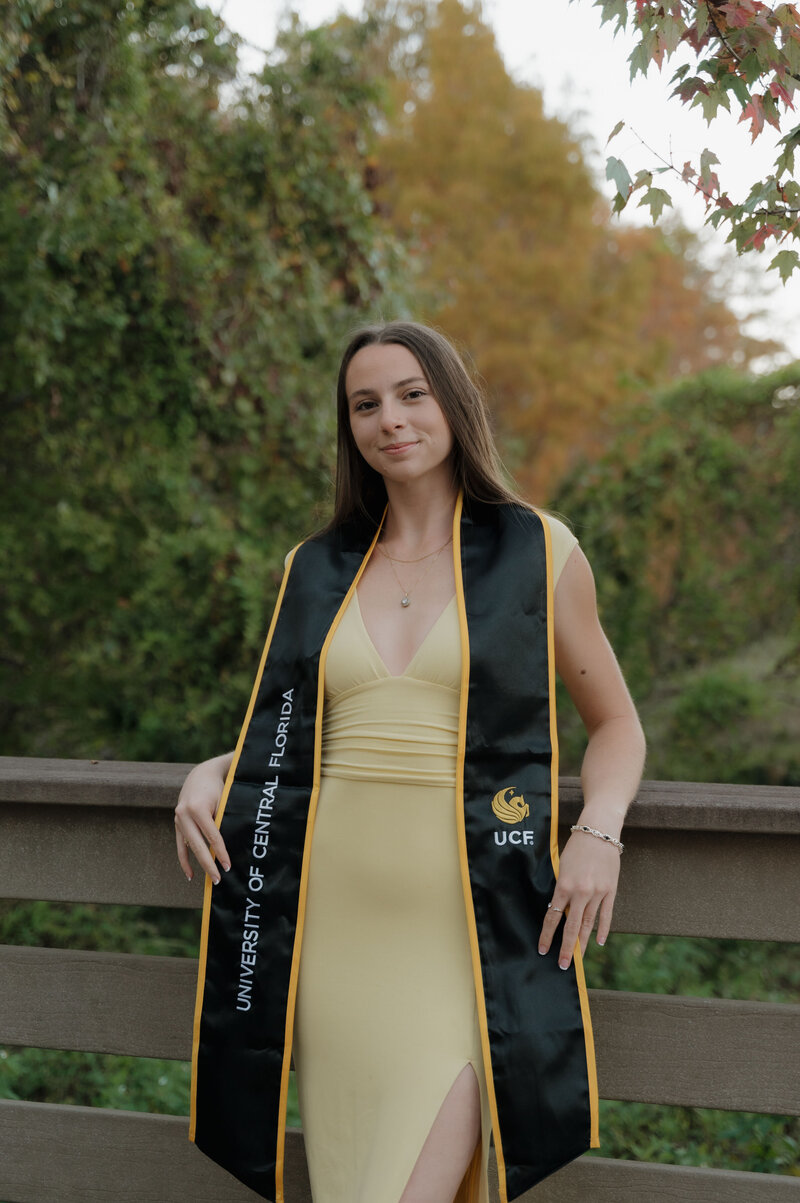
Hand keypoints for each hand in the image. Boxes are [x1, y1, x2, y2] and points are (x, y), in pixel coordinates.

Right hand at [174, 757, 231, 883]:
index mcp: (198, 807)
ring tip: (210, 879)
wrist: (201, 775)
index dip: (221, 852)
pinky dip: (184, 860)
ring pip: (188, 847)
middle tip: (219, 879)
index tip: (228, 866)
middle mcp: (184, 814)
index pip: (212, 836)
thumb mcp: (223, 801)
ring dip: (198, 865)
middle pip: (198, 845)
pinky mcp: (176, 824)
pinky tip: (190, 875)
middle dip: (209, 864)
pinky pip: (179, 846)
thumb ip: (223, 821)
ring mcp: (178, 819)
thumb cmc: (218, 789)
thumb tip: (230, 847)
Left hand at [537, 830, 620, 969]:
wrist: (599, 832)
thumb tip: (557, 909)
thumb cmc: (577, 846)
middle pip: (572, 926)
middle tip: (563, 965)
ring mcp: (598, 893)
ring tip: (578, 958)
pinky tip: (597, 942)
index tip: (543, 949)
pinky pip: (606, 915)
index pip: (553, 916)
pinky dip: (602, 930)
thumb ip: (561, 888)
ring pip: (589, 924)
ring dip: (583, 943)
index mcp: (565, 885)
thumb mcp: (563, 866)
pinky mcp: (611, 891)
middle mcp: (581, 892)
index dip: (547, 934)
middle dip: (567, 948)